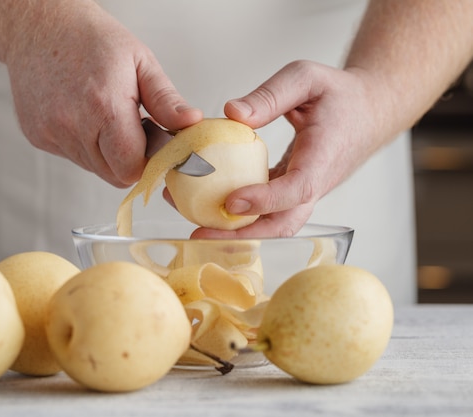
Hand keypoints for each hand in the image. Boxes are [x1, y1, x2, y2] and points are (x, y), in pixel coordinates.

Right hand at [4, 0, 201, 187]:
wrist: (37, 26)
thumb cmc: (90, 38)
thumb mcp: (139, 60)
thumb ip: (166, 99)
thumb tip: (190, 123)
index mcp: (104, 107)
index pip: (131, 168)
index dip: (147, 160)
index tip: (153, 141)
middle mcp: (73, 125)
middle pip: (114, 174)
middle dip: (129, 158)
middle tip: (132, 126)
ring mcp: (51, 134)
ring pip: (94, 168)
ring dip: (106, 152)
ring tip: (105, 116)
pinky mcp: (37, 137)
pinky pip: (73, 156)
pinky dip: (84, 144)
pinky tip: (83, 115)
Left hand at [189, 60, 386, 237]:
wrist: (370, 111)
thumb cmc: (340, 94)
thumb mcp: (306, 78)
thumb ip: (271, 94)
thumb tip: (232, 113)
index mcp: (323, 156)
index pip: (297, 188)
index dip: (265, 200)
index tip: (231, 201)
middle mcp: (315, 183)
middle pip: (283, 223)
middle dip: (243, 235)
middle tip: (199, 233)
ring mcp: (304, 192)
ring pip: (273, 223)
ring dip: (236, 230)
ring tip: (195, 225)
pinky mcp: (292, 191)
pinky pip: (267, 210)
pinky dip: (240, 215)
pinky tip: (208, 207)